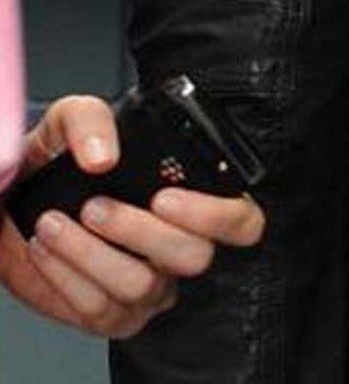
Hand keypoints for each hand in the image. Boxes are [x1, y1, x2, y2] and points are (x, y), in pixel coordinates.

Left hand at [0, 94, 263, 339]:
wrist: (19, 196)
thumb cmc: (62, 156)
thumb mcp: (74, 118)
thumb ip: (91, 120)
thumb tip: (101, 156)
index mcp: (194, 198)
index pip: (242, 220)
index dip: (216, 215)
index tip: (165, 197)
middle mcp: (180, 245)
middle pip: (193, 256)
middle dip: (140, 232)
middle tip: (95, 207)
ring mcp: (150, 286)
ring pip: (141, 285)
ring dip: (90, 253)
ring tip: (54, 223)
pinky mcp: (112, 314)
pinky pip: (99, 309)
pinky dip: (66, 276)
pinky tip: (46, 247)